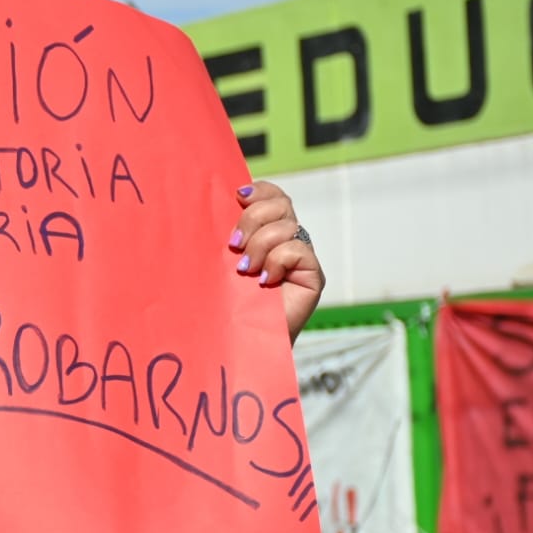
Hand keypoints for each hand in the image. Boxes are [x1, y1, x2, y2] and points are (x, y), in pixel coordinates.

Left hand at [228, 180, 324, 343]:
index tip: (237, 196)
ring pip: (288, 226)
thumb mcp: (219, 261)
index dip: (260, 190)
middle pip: (282, 204)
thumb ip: (226, 233)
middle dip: (254, 217)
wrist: (239, 341)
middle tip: (234, 244)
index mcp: (265, 233)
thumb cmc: (224, 304)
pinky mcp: (312, 276)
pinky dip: (277, 261)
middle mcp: (287, 242)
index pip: (273, 196)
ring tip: (245, 270)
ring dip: (260, 245)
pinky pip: (298, 249)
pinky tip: (265, 280)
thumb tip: (223, 200)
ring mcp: (302, 259)